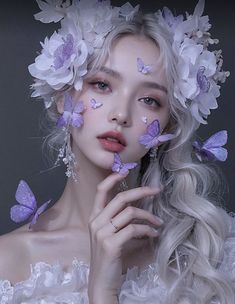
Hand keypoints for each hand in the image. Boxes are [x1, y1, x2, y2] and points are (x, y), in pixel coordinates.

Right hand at [87, 172, 161, 302]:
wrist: (101, 282)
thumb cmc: (108, 256)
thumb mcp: (109, 234)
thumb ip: (118, 219)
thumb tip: (137, 205)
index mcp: (94, 217)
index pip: (101, 191)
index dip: (113, 179)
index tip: (126, 171)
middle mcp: (96, 222)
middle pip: (121, 198)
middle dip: (141, 191)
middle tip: (157, 190)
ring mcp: (102, 233)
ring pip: (131, 213)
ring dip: (149, 216)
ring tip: (159, 222)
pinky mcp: (111, 244)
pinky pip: (134, 229)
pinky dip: (148, 229)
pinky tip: (154, 233)